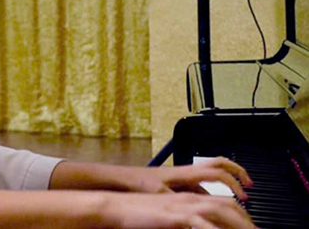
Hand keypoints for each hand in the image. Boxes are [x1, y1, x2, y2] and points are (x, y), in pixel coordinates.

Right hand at [101, 191, 255, 228]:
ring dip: (239, 223)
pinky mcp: (176, 215)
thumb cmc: (135, 210)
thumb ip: (182, 217)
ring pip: (222, 210)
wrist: (115, 205)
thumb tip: (196, 223)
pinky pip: (204, 223)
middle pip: (229, 204)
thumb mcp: (164, 212)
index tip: (250, 225)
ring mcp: (183, 204)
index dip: (242, 212)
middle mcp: (189, 197)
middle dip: (247, 219)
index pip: (224, 201)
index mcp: (188, 195)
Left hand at [126, 157, 253, 200]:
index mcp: (186, 172)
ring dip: (224, 182)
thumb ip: (179, 200)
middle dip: (237, 171)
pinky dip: (209, 192)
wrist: (121, 179)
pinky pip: (199, 185)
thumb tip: (197, 207)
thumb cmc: (137, 182)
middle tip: (249, 183)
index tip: (244, 195)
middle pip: (219, 163)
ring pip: (210, 174)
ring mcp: (182, 176)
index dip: (234, 182)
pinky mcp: (176, 183)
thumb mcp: (160, 193)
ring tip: (234, 197)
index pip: (218, 172)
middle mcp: (186, 171)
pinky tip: (209, 206)